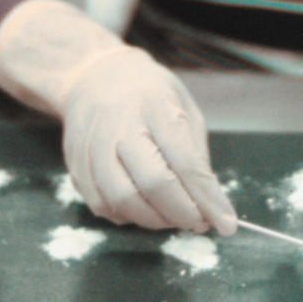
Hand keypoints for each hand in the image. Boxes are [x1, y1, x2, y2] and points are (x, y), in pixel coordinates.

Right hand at [0, 0, 236, 234]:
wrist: (93, 78)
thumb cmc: (149, 95)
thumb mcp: (184, 109)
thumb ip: (196, 155)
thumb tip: (211, 204)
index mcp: (154, 107)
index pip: (184, 162)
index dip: (206, 198)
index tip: (226, 224)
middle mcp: (118, 126)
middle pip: (152, 184)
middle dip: (181, 213)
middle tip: (199, 222)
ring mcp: (91, 148)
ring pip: (123, 202)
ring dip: (155, 220)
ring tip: (173, 215)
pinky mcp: (75, 167)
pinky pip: (103, 206)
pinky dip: (129, 216)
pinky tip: (144, 207)